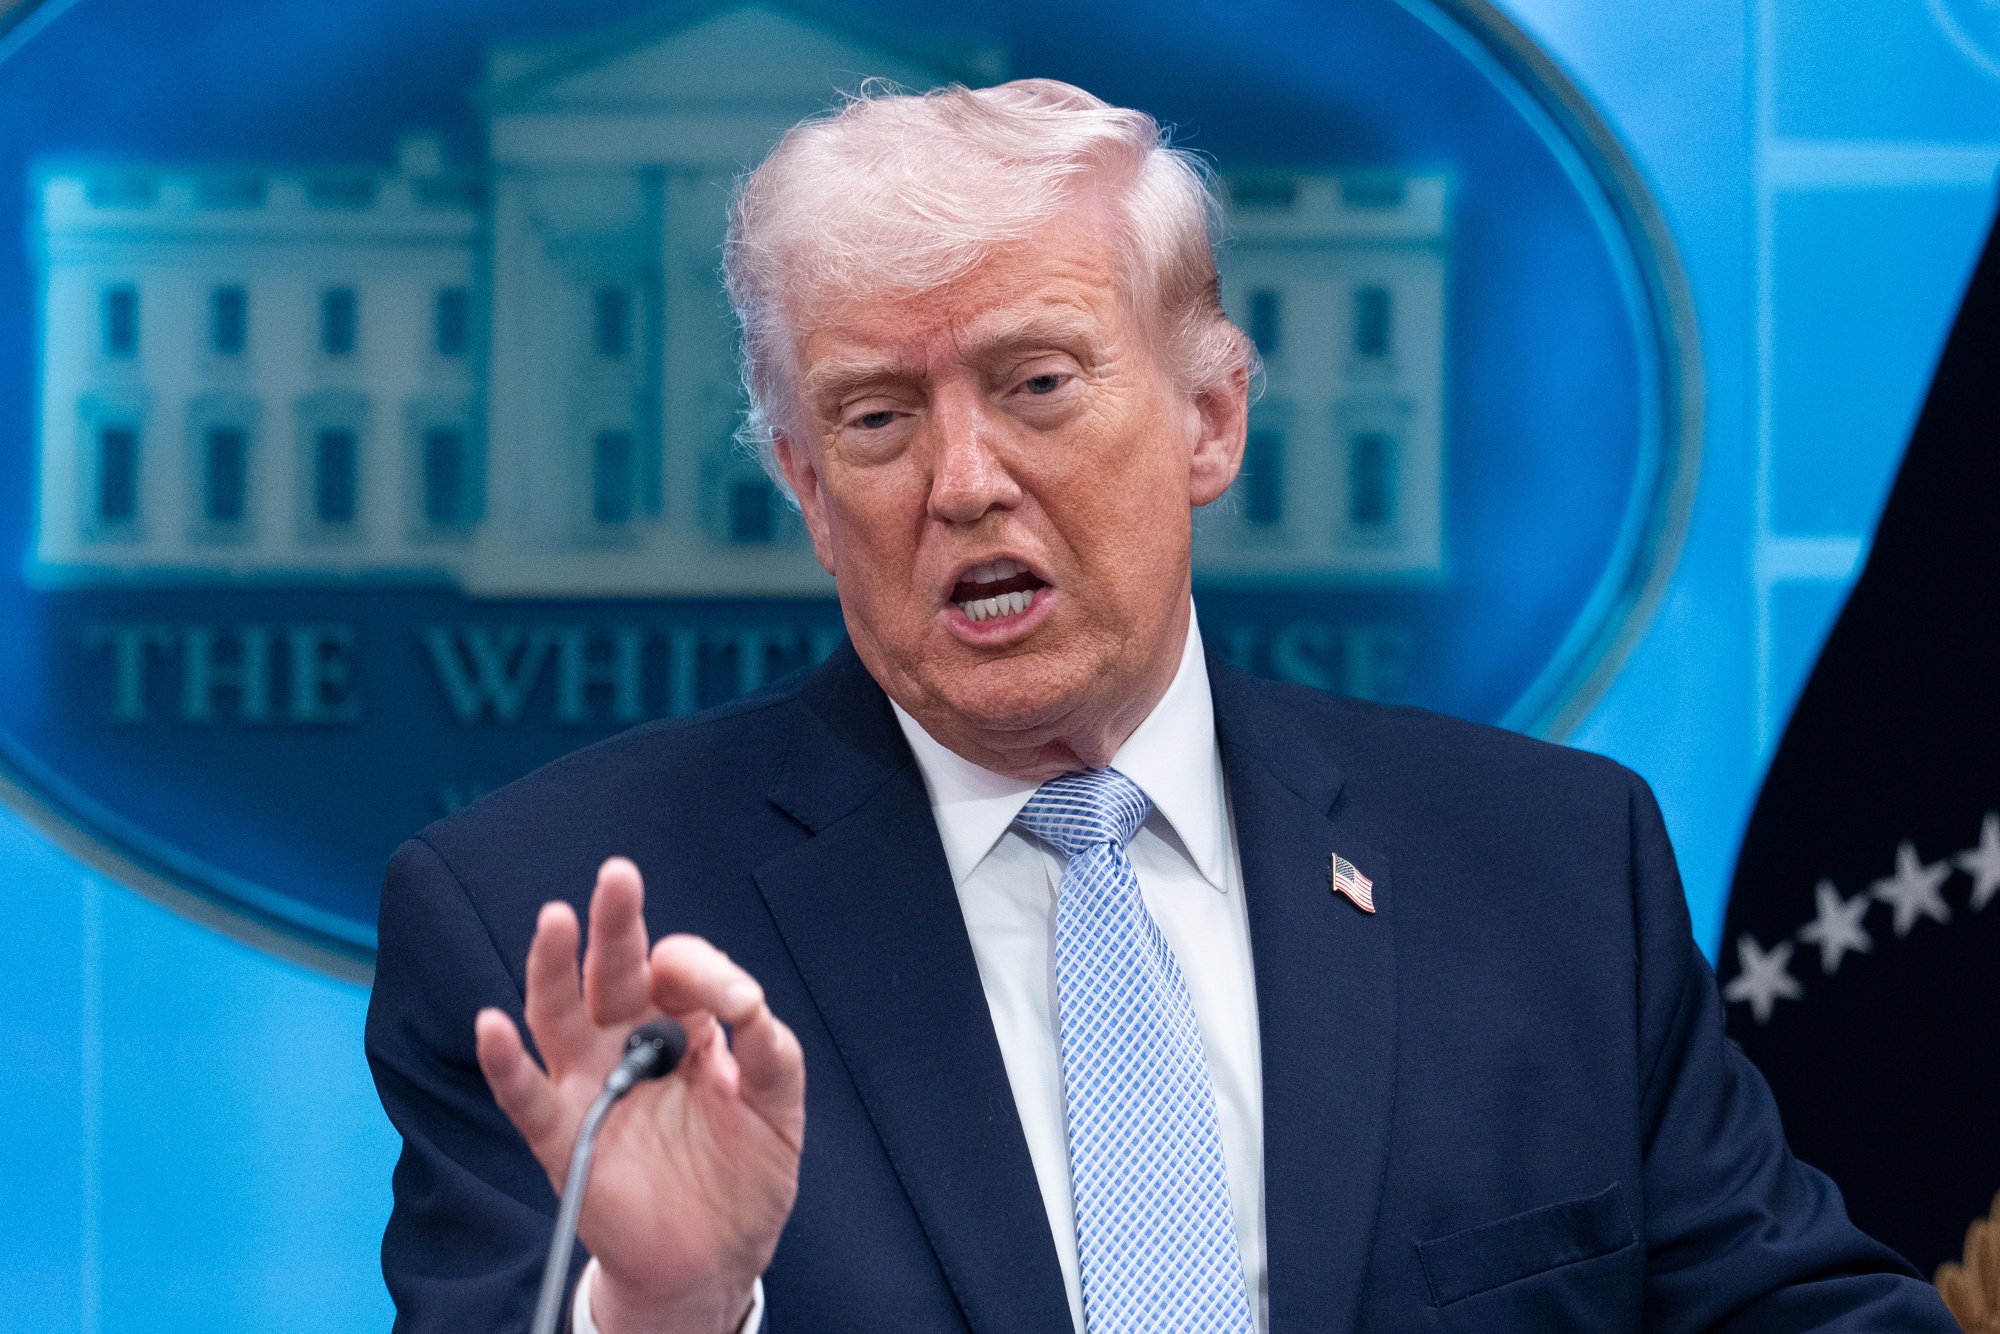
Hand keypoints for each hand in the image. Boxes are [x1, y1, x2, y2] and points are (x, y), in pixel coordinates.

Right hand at [475, 857, 804, 1333]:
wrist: (715, 1259)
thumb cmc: (744, 1175)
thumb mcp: (778, 1109)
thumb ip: (772, 1053)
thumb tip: (751, 1004)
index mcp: (683, 1026)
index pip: (680, 972)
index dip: (704, 973)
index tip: (736, 1002)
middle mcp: (627, 1042)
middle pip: (612, 971)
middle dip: (615, 924)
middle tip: (618, 877)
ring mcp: (590, 1085)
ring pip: (558, 1014)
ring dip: (551, 967)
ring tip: (555, 919)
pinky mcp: (562, 1137)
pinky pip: (526, 1096)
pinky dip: (504, 1063)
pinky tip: (492, 1026)